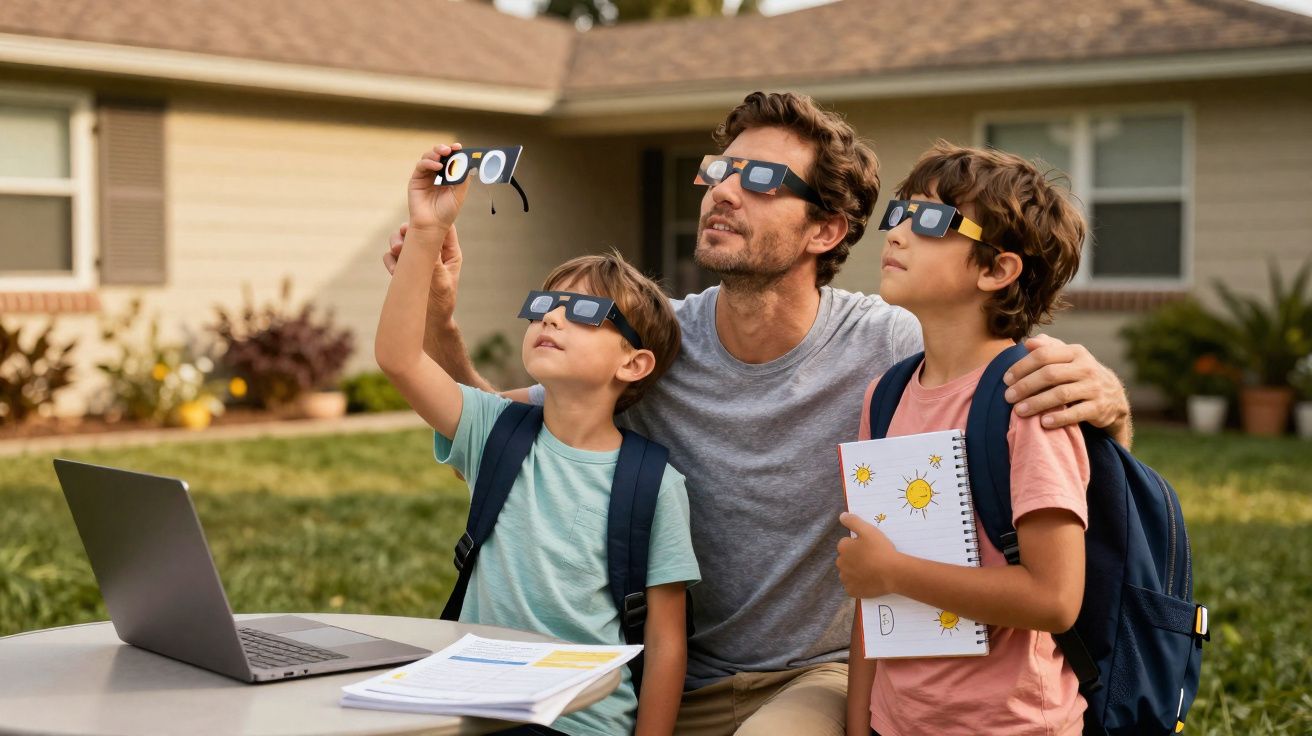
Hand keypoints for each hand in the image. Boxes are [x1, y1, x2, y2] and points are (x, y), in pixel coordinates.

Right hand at [384, 221, 461, 323]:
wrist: (430, 323)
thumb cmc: (442, 303)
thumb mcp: (440, 281)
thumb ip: (432, 261)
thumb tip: (425, 239)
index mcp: (449, 252)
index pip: (442, 229)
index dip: (428, 222)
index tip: (415, 223)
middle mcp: (432, 253)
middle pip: (417, 231)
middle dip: (406, 233)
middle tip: (401, 240)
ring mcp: (417, 260)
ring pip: (402, 241)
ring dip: (395, 245)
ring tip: (396, 252)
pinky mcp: (404, 269)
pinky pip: (392, 257)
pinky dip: (390, 261)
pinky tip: (394, 272)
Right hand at [407, 143, 470, 233]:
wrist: (433, 224)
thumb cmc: (446, 212)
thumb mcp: (459, 193)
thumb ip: (463, 177)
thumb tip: (467, 161)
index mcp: (448, 177)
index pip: (450, 160)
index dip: (454, 152)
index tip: (458, 147)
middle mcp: (436, 175)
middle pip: (438, 155)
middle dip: (444, 149)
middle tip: (450, 149)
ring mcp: (425, 176)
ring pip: (429, 157)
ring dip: (436, 153)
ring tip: (443, 155)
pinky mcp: (416, 179)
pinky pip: (421, 166)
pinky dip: (429, 163)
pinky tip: (437, 167)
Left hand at [836, 513, 900, 598]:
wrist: (893, 573)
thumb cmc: (881, 549)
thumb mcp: (868, 530)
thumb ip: (853, 521)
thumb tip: (842, 516)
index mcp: (843, 548)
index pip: (846, 543)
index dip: (858, 544)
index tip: (870, 547)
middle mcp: (840, 563)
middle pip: (846, 558)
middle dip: (855, 558)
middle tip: (872, 558)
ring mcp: (846, 579)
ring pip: (849, 572)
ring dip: (856, 571)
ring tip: (872, 570)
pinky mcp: (852, 591)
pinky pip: (853, 586)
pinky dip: (859, 584)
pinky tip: (870, 581)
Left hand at [1003, 334, 1129, 432]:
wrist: (1113, 396)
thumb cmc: (1079, 373)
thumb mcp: (1067, 357)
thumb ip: (1048, 348)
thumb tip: (1029, 342)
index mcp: (1075, 352)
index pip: (1043, 355)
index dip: (1022, 367)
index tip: (1006, 379)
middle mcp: (1086, 367)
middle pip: (1050, 374)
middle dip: (1025, 386)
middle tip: (1007, 397)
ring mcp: (1094, 387)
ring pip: (1061, 394)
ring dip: (1037, 403)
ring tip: (1018, 411)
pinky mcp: (1099, 408)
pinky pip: (1076, 413)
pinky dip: (1059, 418)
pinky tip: (1043, 423)